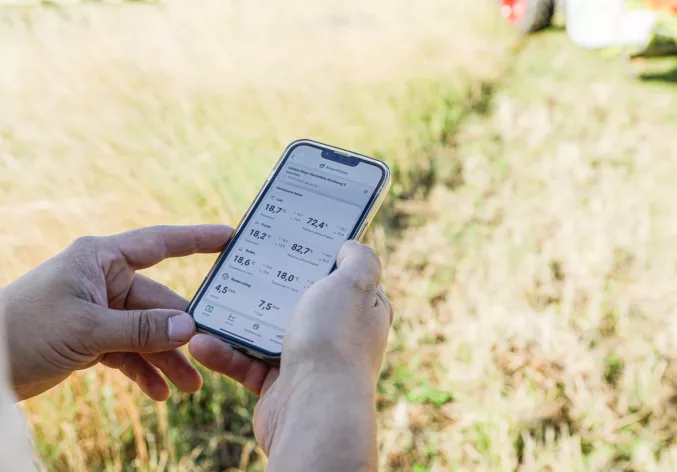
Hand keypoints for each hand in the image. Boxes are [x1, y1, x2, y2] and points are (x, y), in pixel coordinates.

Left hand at [0, 225, 232, 400]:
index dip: (197, 240)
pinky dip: (143, 370)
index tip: (230, 239)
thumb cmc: (24, 329)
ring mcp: (101, 311)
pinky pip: (129, 352)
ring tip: (190, 386)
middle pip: (158, 302)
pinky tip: (159, 392)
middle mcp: (105, 281)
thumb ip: (140, 329)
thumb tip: (189, 328)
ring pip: (147, 332)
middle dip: (182, 331)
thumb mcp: (86, 328)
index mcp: (101, 260)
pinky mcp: (93, 339)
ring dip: (166, 358)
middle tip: (212, 351)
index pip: (159, 244)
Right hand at [190, 241, 392, 469]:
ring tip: (205, 308)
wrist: (313, 411)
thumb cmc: (334, 342)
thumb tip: (350, 246)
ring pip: (265, 331)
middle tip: (239, 266)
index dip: (318, 259)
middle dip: (266, 288)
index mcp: (360, 311)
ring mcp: (307, 361)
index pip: (342, 278)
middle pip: (297, 301)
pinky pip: (246, 363)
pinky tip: (201, 343)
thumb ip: (359, 260)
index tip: (289, 241)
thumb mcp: (353, 285)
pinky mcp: (279, 385)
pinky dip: (224, 354)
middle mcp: (337, 336)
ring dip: (233, 321)